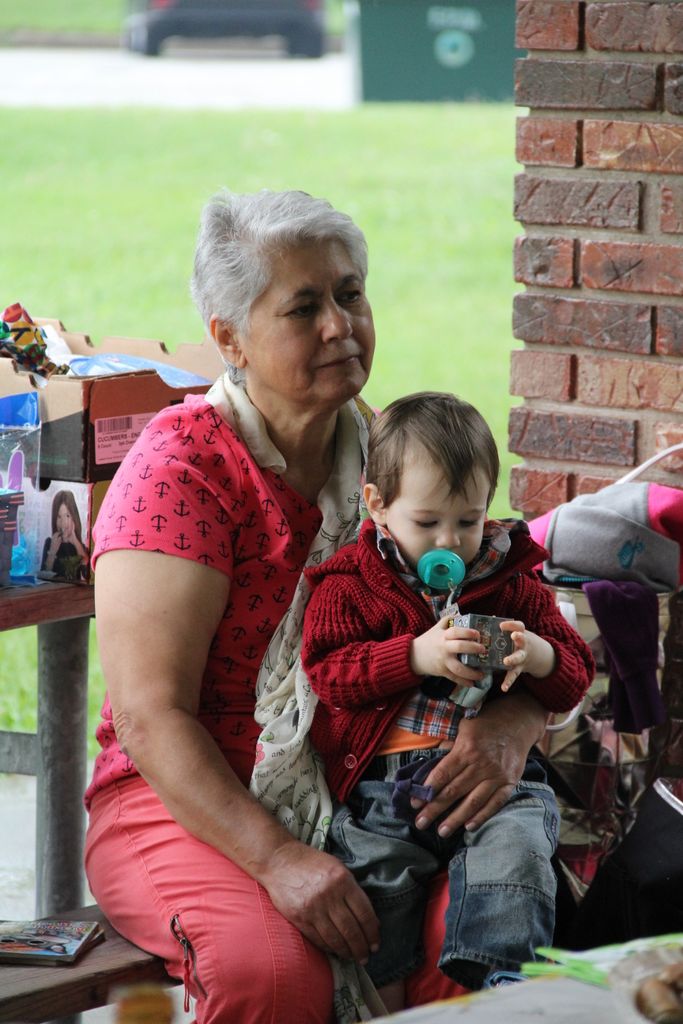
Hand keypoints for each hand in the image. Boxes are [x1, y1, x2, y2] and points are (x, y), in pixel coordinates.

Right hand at [260, 841, 379, 962]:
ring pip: (335, 939)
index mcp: (342, 880)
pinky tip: (335, 951)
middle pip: (351, 929)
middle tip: (366, 957)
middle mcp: (329, 895)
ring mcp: (313, 908)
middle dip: (361, 947)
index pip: (364, 913)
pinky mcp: (299, 918)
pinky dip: (329, 948)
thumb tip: (370, 919)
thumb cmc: (311, 862)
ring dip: (346, 952)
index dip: (372, 932)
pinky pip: (318, 939)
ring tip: (353, 957)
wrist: (279, 860)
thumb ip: (353, 891)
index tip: (376, 943)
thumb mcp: (337, 868)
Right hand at [410, 616, 486, 687]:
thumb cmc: (428, 640)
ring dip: (471, 672)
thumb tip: (462, 614)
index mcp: (443, 636)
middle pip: (459, 647)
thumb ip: (448, 620)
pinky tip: (472, 684)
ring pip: (458, 668)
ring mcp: (443, 661)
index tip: (477, 634)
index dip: (467, 632)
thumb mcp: (437, 628)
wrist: (414, 656)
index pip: (455, 632)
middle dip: (473, 648)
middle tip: (483, 649)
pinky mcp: (442, 672)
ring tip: (482, 673)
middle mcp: (444, 648)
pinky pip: (454, 678)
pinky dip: (463, 682)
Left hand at [413, 690, 547, 836]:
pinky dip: (482, 816)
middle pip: (454, 791)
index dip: (428, 790)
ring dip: (456, 818)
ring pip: (473, 801)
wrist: (517, 722)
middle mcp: (482, 764)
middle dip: (435, 809)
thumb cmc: (484, 725)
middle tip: (421, 823)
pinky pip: (495, 803)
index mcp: (467, 749)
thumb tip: (432, 767)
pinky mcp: (510, 782)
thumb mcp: (463, 728)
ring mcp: (497, 775)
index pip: (443, 774)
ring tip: (442, 831)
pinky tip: (469, 826)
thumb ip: (448, 747)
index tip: (415, 802)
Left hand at [499, 621, 555, 692]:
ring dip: (513, 658)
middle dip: (519, 637)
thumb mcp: (517, 633)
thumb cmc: (520, 641)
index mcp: (522, 634)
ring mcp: (523, 657)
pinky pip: (513, 675)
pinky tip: (504, 688)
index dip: (511, 624)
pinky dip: (509, 682)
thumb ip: (505, 628)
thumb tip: (489, 618)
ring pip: (518, 657)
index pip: (519, 626)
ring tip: (506, 661)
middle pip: (523, 640)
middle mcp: (524, 645)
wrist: (537, 655)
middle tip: (514, 636)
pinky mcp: (519, 668)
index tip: (501, 624)